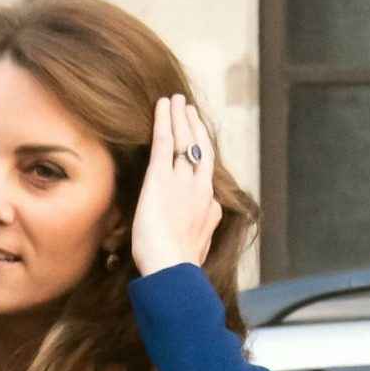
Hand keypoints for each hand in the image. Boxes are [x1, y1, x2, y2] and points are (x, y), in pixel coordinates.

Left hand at [131, 93, 222, 277]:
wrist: (172, 270)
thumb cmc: (178, 269)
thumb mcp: (197, 251)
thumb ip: (201, 236)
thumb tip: (201, 237)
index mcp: (209, 207)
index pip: (206, 174)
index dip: (201, 153)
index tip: (197, 141)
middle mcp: (200, 189)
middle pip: (200, 150)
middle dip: (194, 127)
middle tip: (189, 109)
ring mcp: (182, 181)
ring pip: (183, 141)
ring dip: (180, 117)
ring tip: (176, 100)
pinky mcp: (160, 178)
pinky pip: (164, 142)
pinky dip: (164, 120)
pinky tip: (163, 104)